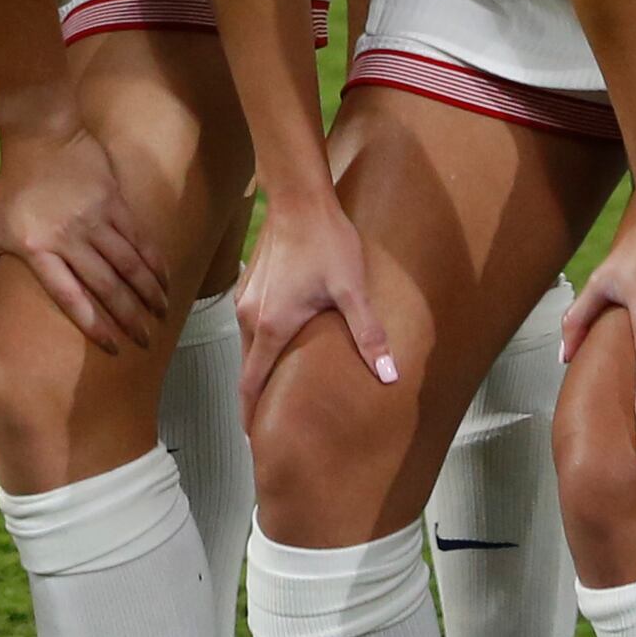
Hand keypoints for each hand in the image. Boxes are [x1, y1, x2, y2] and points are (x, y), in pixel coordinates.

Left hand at [0, 108, 171, 352]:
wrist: (40, 134)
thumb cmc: (11, 186)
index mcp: (38, 248)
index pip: (70, 295)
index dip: (93, 323)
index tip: (113, 345)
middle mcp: (69, 237)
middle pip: (106, 285)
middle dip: (129, 316)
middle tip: (145, 339)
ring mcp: (95, 218)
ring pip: (129, 264)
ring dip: (148, 292)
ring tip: (161, 314)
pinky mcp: (114, 201)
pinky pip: (139, 238)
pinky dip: (154, 262)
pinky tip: (164, 280)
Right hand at [231, 172, 399, 402]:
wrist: (298, 198)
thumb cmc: (325, 241)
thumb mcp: (352, 291)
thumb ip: (368, 335)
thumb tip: (389, 375)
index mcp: (270, 328)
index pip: (252, 384)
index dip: (252, 414)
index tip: (253, 438)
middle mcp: (249, 318)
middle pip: (247, 369)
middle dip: (255, 398)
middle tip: (269, 423)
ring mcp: (246, 300)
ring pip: (247, 347)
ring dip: (258, 370)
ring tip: (275, 390)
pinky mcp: (250, 285)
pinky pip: (249, 326)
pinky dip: (259, 345)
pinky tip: (279, 344)